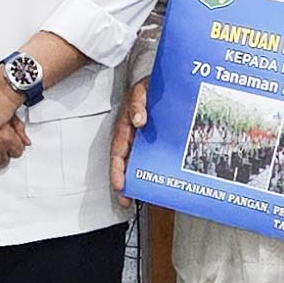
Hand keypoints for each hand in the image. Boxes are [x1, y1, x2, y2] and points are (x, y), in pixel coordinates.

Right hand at [110, 81, 147, 200]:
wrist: (167, 82)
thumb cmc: (149, 87)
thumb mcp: (141, 90)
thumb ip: (137, 103)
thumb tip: (138, 121)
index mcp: (125, 127)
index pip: (117, 153)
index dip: (117, 171)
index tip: (119, 186)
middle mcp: (132, 135)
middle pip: (124, 162)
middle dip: (124, 182)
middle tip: (125, 200)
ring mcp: (142, 138)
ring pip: (136, 162)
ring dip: (137, 179)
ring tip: (141, 196)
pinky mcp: (154, 139)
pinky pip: (151, 157)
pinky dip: (151, 170)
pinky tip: (157, 180)